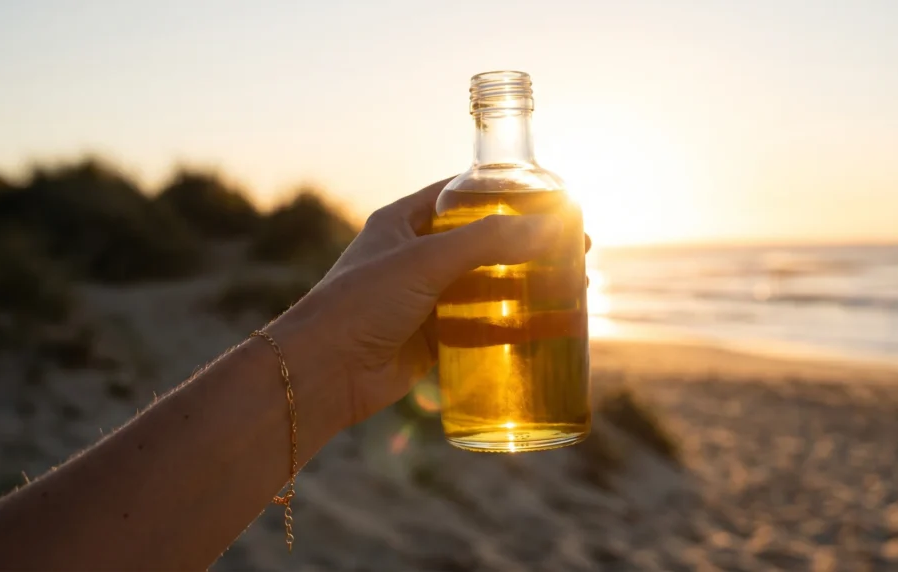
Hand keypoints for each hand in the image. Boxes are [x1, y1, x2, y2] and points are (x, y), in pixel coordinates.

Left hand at [268, 177, 589, 430]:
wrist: (323, 372)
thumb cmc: (361, 303)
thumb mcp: (426, 260)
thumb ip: (488, 241)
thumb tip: (551, 227)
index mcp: (404, 221)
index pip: (462, 194)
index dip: (506, 193)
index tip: (549, 198)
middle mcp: (415, 257)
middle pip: (484, 243)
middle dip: (528, 246)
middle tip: (574, 248)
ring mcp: (425, 299)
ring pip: (487, 287)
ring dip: (526, 287)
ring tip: (571, 286)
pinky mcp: (432, 339)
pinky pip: (481, 328)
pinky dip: (513, 327)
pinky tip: (547, 328)